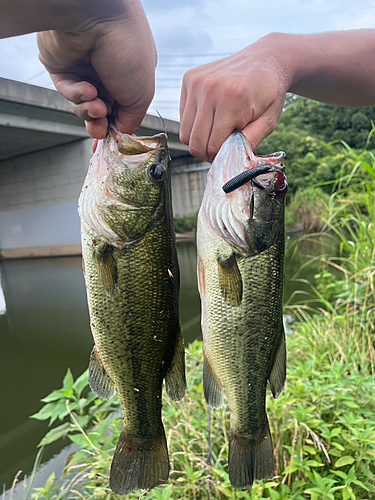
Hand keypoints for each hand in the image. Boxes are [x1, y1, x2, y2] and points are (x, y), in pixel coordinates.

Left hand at [37, 0, 156, 138]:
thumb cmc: (128, 50)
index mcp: (131, 74)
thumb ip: (132, 120)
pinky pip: (67, 91)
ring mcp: (85, 68)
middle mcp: (108, 71)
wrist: (97, 18)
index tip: (115, 138)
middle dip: (101, 123)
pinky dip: (76, 95)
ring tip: (95, 105)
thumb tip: (120, 134)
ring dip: (89, 110)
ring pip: (83, 105)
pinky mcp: (62, 66)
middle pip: (101, 110)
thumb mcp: (142, 95)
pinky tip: (86, 90)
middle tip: (101, 130)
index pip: (123, 108)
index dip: (117, 125)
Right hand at [179, 34, 289, 162]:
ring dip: (199, 139)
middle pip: (195, 142)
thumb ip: (248, 143)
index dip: (221, 157)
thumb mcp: (267, 122)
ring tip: (216, 134)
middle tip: (222, 148)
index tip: (230, 153)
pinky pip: (183, 116)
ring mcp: (196, 81)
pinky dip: (195, 124)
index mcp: (232, 98)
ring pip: (185, 132)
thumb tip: (229, 162)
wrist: (266, 58)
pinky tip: (211, 116)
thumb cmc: (269, 93)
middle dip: (208, 152)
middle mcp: (210, 88)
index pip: (213, 146)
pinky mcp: (188, 79)